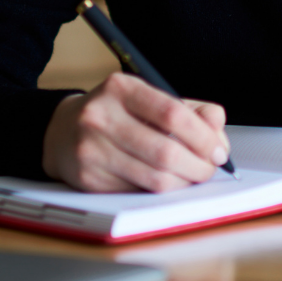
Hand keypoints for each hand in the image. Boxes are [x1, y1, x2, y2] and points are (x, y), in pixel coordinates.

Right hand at [41, 73, 229, 191]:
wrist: (63, 131)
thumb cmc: (120, 115)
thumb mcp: (151, 100)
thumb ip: (193, 112)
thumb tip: (218, 136)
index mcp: (121, 88)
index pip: (173, 114)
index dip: (203, 137)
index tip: (218, 151)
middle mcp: (101, 116)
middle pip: (166, 152)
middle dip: (198, 167)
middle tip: (209, 170)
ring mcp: (91, 149)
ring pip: (154, 178)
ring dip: (184, 183)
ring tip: (191, 177)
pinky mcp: (88, 179)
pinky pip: (138, 192)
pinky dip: (160, 192)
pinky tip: (164, 182)